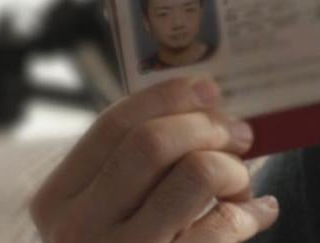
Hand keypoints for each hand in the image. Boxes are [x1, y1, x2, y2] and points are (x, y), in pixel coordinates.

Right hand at [28, 76, 278, 241]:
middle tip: (239, 137)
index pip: (115, 123)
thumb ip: (139, 162)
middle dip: (209, 128)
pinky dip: (254, 212)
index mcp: (60, 199)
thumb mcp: (111, 209)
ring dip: (234, 171)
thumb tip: (204, 99)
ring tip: (240, 185)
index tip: (210, 91)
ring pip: (196, 175)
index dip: (171, 97)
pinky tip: (259, 213)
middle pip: (155, 142)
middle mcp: (80, 228)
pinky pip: (224, 225)